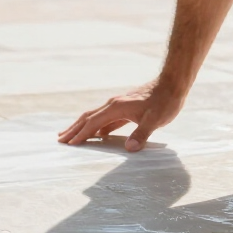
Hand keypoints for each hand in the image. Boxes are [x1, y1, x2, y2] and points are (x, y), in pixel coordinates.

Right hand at [58, 78, 183, 151]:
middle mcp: (114, 104)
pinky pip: (106, 118)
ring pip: (95, 116)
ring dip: (82, 126)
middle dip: (74, 129)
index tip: (69, 144)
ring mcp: (119, 105)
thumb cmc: (165, 101)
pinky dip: (97, 126)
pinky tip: (97, 134)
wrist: (172, 83)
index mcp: (117, 107)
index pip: (93, 122)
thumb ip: (141, 134)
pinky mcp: (125, 107)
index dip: (81, 134)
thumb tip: (129, 149)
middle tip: (59, 139)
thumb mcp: (155, 120)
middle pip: (88, 117)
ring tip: (71, 136)